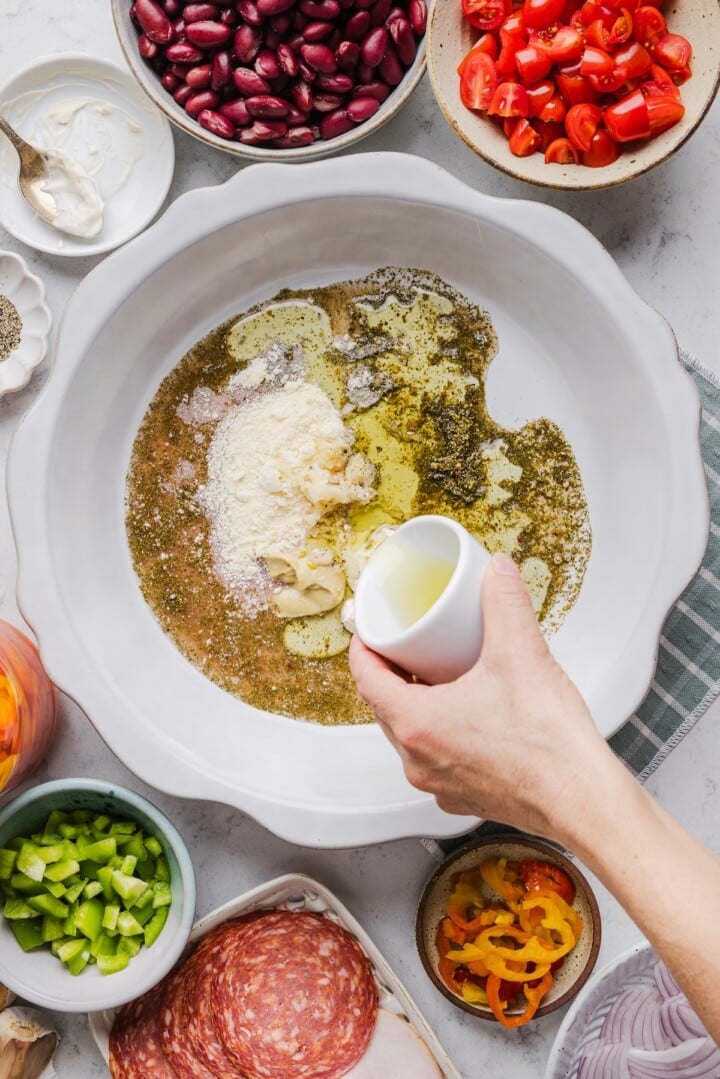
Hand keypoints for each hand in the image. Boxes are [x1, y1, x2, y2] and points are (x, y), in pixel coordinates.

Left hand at [349, 554, 611, 840]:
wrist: (584, 800)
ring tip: (440, 677)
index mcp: (417, 724)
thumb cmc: (549, 743)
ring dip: (416, 705)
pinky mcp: (463, 798)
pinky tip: (469, 716)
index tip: (371, 632)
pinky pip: (436, 759)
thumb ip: (504, 603)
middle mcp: (418, 760)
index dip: (365, 650)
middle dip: (392, 675)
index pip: (366, 680)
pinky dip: (441, 734)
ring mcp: (438, 784)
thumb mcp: (521, 654)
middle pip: (384, 708)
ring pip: (409, 736)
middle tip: (409, 647)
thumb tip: (496, 572)